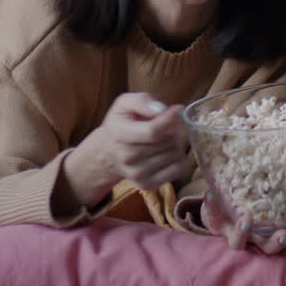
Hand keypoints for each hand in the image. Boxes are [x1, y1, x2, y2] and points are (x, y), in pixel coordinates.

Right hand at [61, 93, 191, 208]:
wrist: (108, 153)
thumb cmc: (121, 124)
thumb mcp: (124, 104)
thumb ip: (141, 101)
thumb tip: (160, 110)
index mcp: (119, 135)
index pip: (153, 131)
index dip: (170, 119)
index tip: (178, 109)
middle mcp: (126, 157)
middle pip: (166, 142)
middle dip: (172, 129)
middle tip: (164, 126)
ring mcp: (137, 174)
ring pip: (174, 154)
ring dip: (175, 144)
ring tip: (163, 139)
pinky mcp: (147, 185)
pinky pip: (177, 170)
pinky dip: (177, 159)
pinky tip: (166, 152)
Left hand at [200, 191, 285, 253]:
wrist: (217, 211)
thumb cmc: (248, 205)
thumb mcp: (263, 203)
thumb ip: (281, 193)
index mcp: (263, 234)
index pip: (276, 243)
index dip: (282, 241)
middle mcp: (250, 237)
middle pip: (263, 247)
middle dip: (271, 242)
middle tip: (283, 233)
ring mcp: (232, 233)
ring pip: (238, 242)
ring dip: (242, 233)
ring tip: (246, 221)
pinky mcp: (214, 223)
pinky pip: (211, 216)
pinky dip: (210, 206)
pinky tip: (210, 194)